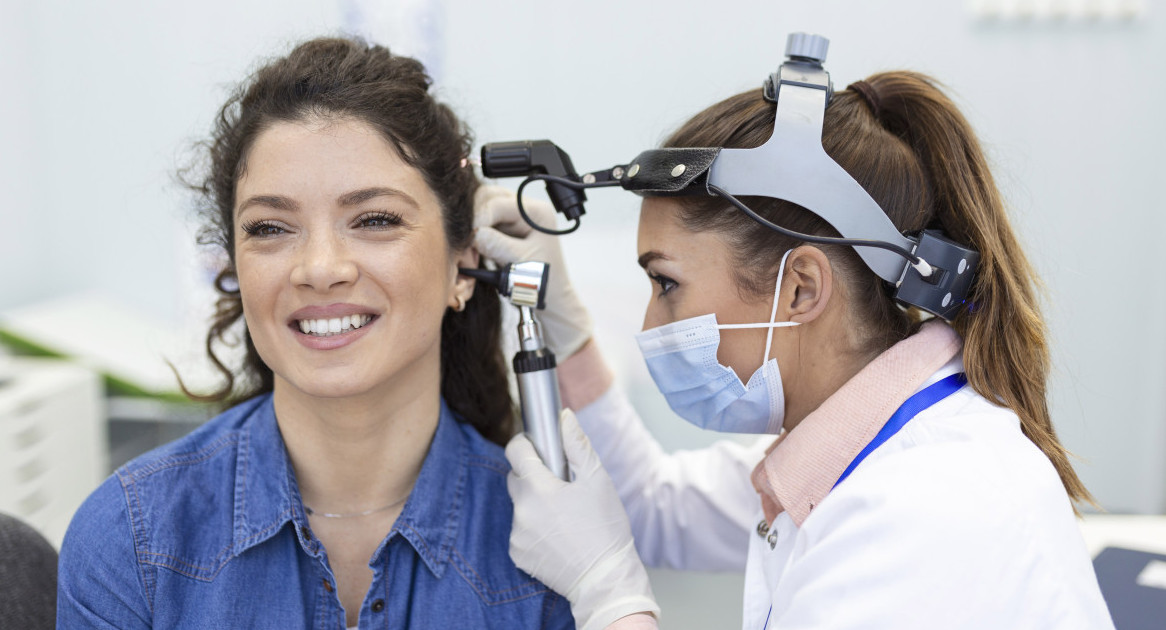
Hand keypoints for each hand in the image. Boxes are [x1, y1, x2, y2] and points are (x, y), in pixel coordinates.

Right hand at [474, 185, 593, 357]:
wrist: (549, 298)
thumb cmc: (543, 281)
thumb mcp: (520, 263)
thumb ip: (496, 245)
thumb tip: (472, 234)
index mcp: (535, 212)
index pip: (498, 203)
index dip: (478, 218)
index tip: (467, 239)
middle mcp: (524, 209)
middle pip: (487, 197)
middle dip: (473, 218)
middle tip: (467, 244)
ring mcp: (512, 217)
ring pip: (481, 208)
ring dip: (472, 226)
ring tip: (470, 251)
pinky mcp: (503, 229)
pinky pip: (481, 224)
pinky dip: (473, 235)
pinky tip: (473, 251)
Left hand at [507, 409, 658, 629]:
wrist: (605, 580)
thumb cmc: (606, 529)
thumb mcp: (598, 480)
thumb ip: (577, 445)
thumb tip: (564, 417)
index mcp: (538, 488)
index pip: (515, 451)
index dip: (526, 444)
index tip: (538, 447)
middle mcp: (521, 511)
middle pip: (516, 479)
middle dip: (534, 476)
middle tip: (561, 486)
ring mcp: (517, 535)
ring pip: (520, 506)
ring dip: (535, 504)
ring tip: (565, 516)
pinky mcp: (518, 555)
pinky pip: (521, 531)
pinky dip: (534, 529)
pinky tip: (558, 536)